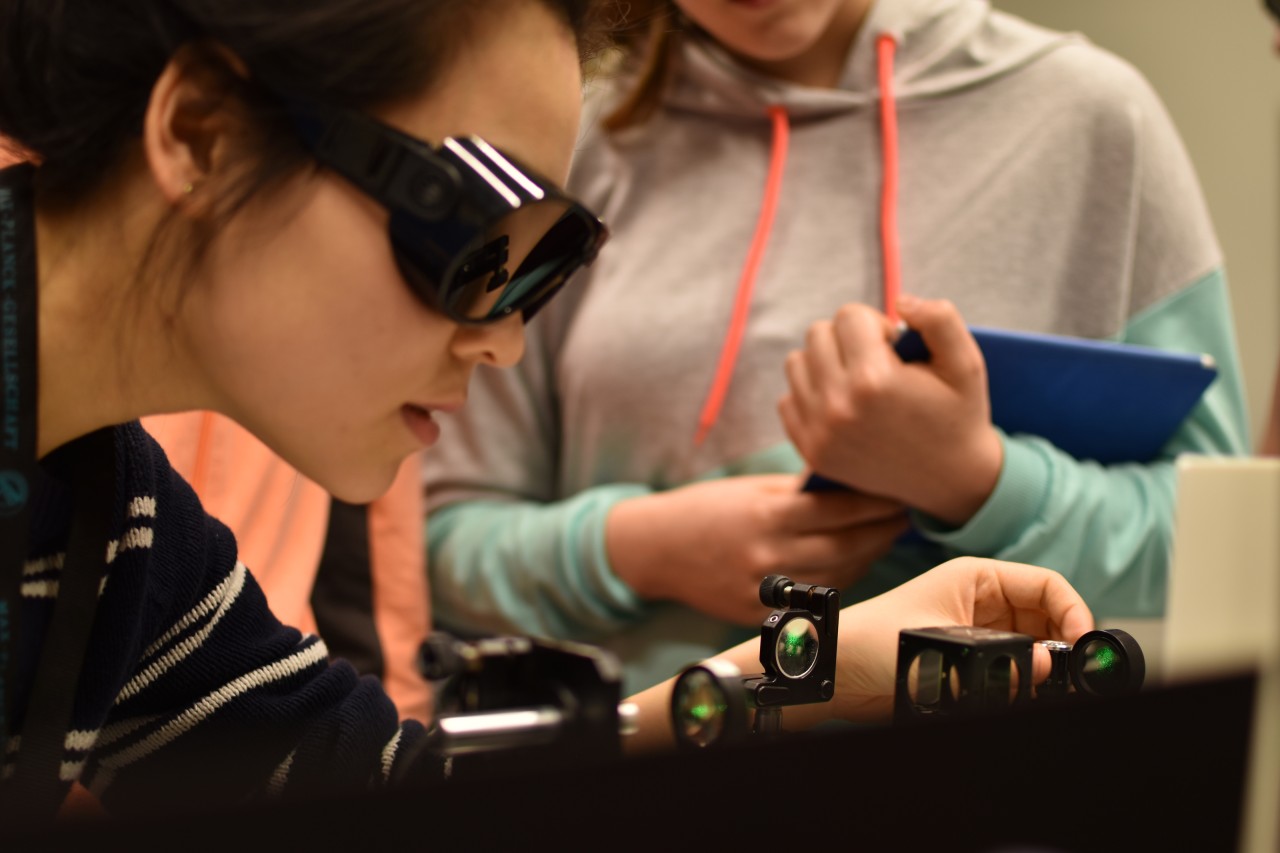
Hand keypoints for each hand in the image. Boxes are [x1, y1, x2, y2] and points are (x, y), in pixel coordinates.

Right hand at [605, 474, 908, 625]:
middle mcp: (767, 555)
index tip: (899, 495)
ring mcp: (763, 589)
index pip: (838, 510)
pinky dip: (837, 579)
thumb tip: (849, 484)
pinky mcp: (758, 612)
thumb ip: (798, 492)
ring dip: (866, 556)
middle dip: (881, 531)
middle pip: (845, 547)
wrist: (657, 549)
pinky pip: (811, 598)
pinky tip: (850, 562)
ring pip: (835, 577)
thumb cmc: (705, 509)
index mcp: (766, 515)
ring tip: (883, 537)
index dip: (875, 504)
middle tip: (903, 516)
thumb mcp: (750, 489)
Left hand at [778, 295, 1003, 525]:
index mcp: (873, 380)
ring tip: (857, 381)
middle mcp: (838, 406)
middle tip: (876, 363)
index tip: (894, 349)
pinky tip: (843, 405)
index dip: (876, 325)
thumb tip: (900, 301)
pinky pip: (787, 399)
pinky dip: (812, 395)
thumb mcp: (966, 362)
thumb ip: (939, 318)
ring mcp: (819, 432)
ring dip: (825, 363)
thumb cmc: (958, 414)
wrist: (949, 480)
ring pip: (797, 363)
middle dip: (847, 339)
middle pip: (817, 334)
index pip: (849, 315)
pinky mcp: (810, 450)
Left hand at [800, 557, 1094, 725]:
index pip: (1046, 585)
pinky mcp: (971, 664)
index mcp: (976, 579)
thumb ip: (995, 661)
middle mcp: (982, 604)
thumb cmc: (869, 642)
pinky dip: (1022, 686)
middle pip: (1048, 620)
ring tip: (1039, 689)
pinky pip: (1014, 673)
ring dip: (1042, 669)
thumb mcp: (935, 645)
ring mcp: (979, 635)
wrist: (834, 675)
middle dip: (1061, 646)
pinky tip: (1017, 696)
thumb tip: (1045, 665)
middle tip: (1068, 676)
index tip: (1083, 643)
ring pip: (1035, 650)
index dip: (1072, 611)